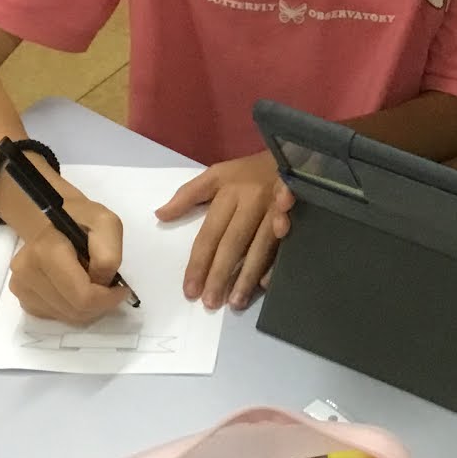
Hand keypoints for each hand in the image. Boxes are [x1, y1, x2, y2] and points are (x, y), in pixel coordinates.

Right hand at [8, 197, 129, 324]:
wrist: (49, 218)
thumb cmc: (80, 218)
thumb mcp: (106, 223)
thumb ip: (109, 254)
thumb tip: (102, 284)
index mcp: (47, 251)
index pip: (82, 296)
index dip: (108, 299)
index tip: (121, 290)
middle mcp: (27, 272)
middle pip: (75, 311)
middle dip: (100, 305)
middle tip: (109, 288)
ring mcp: (21, 286)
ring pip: (66, 317)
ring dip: (87, 308)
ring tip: (91, 283)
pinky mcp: (22, 296)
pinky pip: (55, 316)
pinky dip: (72, 308)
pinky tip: (74, 288)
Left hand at [159, 152, 284, 311]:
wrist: (295, 154)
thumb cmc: (250, 171)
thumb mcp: (217, 174)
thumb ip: (188, 195)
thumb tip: (160, 215)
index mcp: (229, 193)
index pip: (209, 234)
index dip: (199, 262)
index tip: (190, 290)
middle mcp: (252, 202)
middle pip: (233, 244)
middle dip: (221, 275)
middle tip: (210, 303)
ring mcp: (276, 210)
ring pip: (259, 247)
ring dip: (246, 276)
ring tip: (235, 303)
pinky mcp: (297, 216)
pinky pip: (284, 245)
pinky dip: (275, 265)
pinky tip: (265, 285)